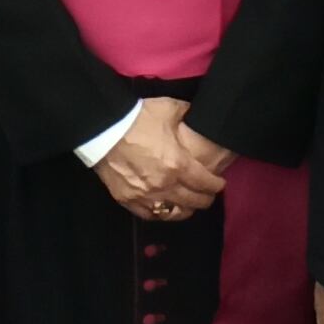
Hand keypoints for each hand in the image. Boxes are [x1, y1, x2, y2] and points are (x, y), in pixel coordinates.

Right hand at [98, 98, 224, 219]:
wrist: (103, 128)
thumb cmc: (138, 118)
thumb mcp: (169, 109)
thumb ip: (188, 114)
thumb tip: (197, 115)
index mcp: (179, 164)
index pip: (206, 183)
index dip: (217, 185)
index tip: (219, 184)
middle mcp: (165, 185)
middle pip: (194, 201)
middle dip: (206, 198)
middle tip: (208, 194)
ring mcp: (146, 195)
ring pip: (174, 213)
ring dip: (186, 209)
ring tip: (190, 205)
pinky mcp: (128, 200)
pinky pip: (150, 215)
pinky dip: (161, 213)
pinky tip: (166, 208)